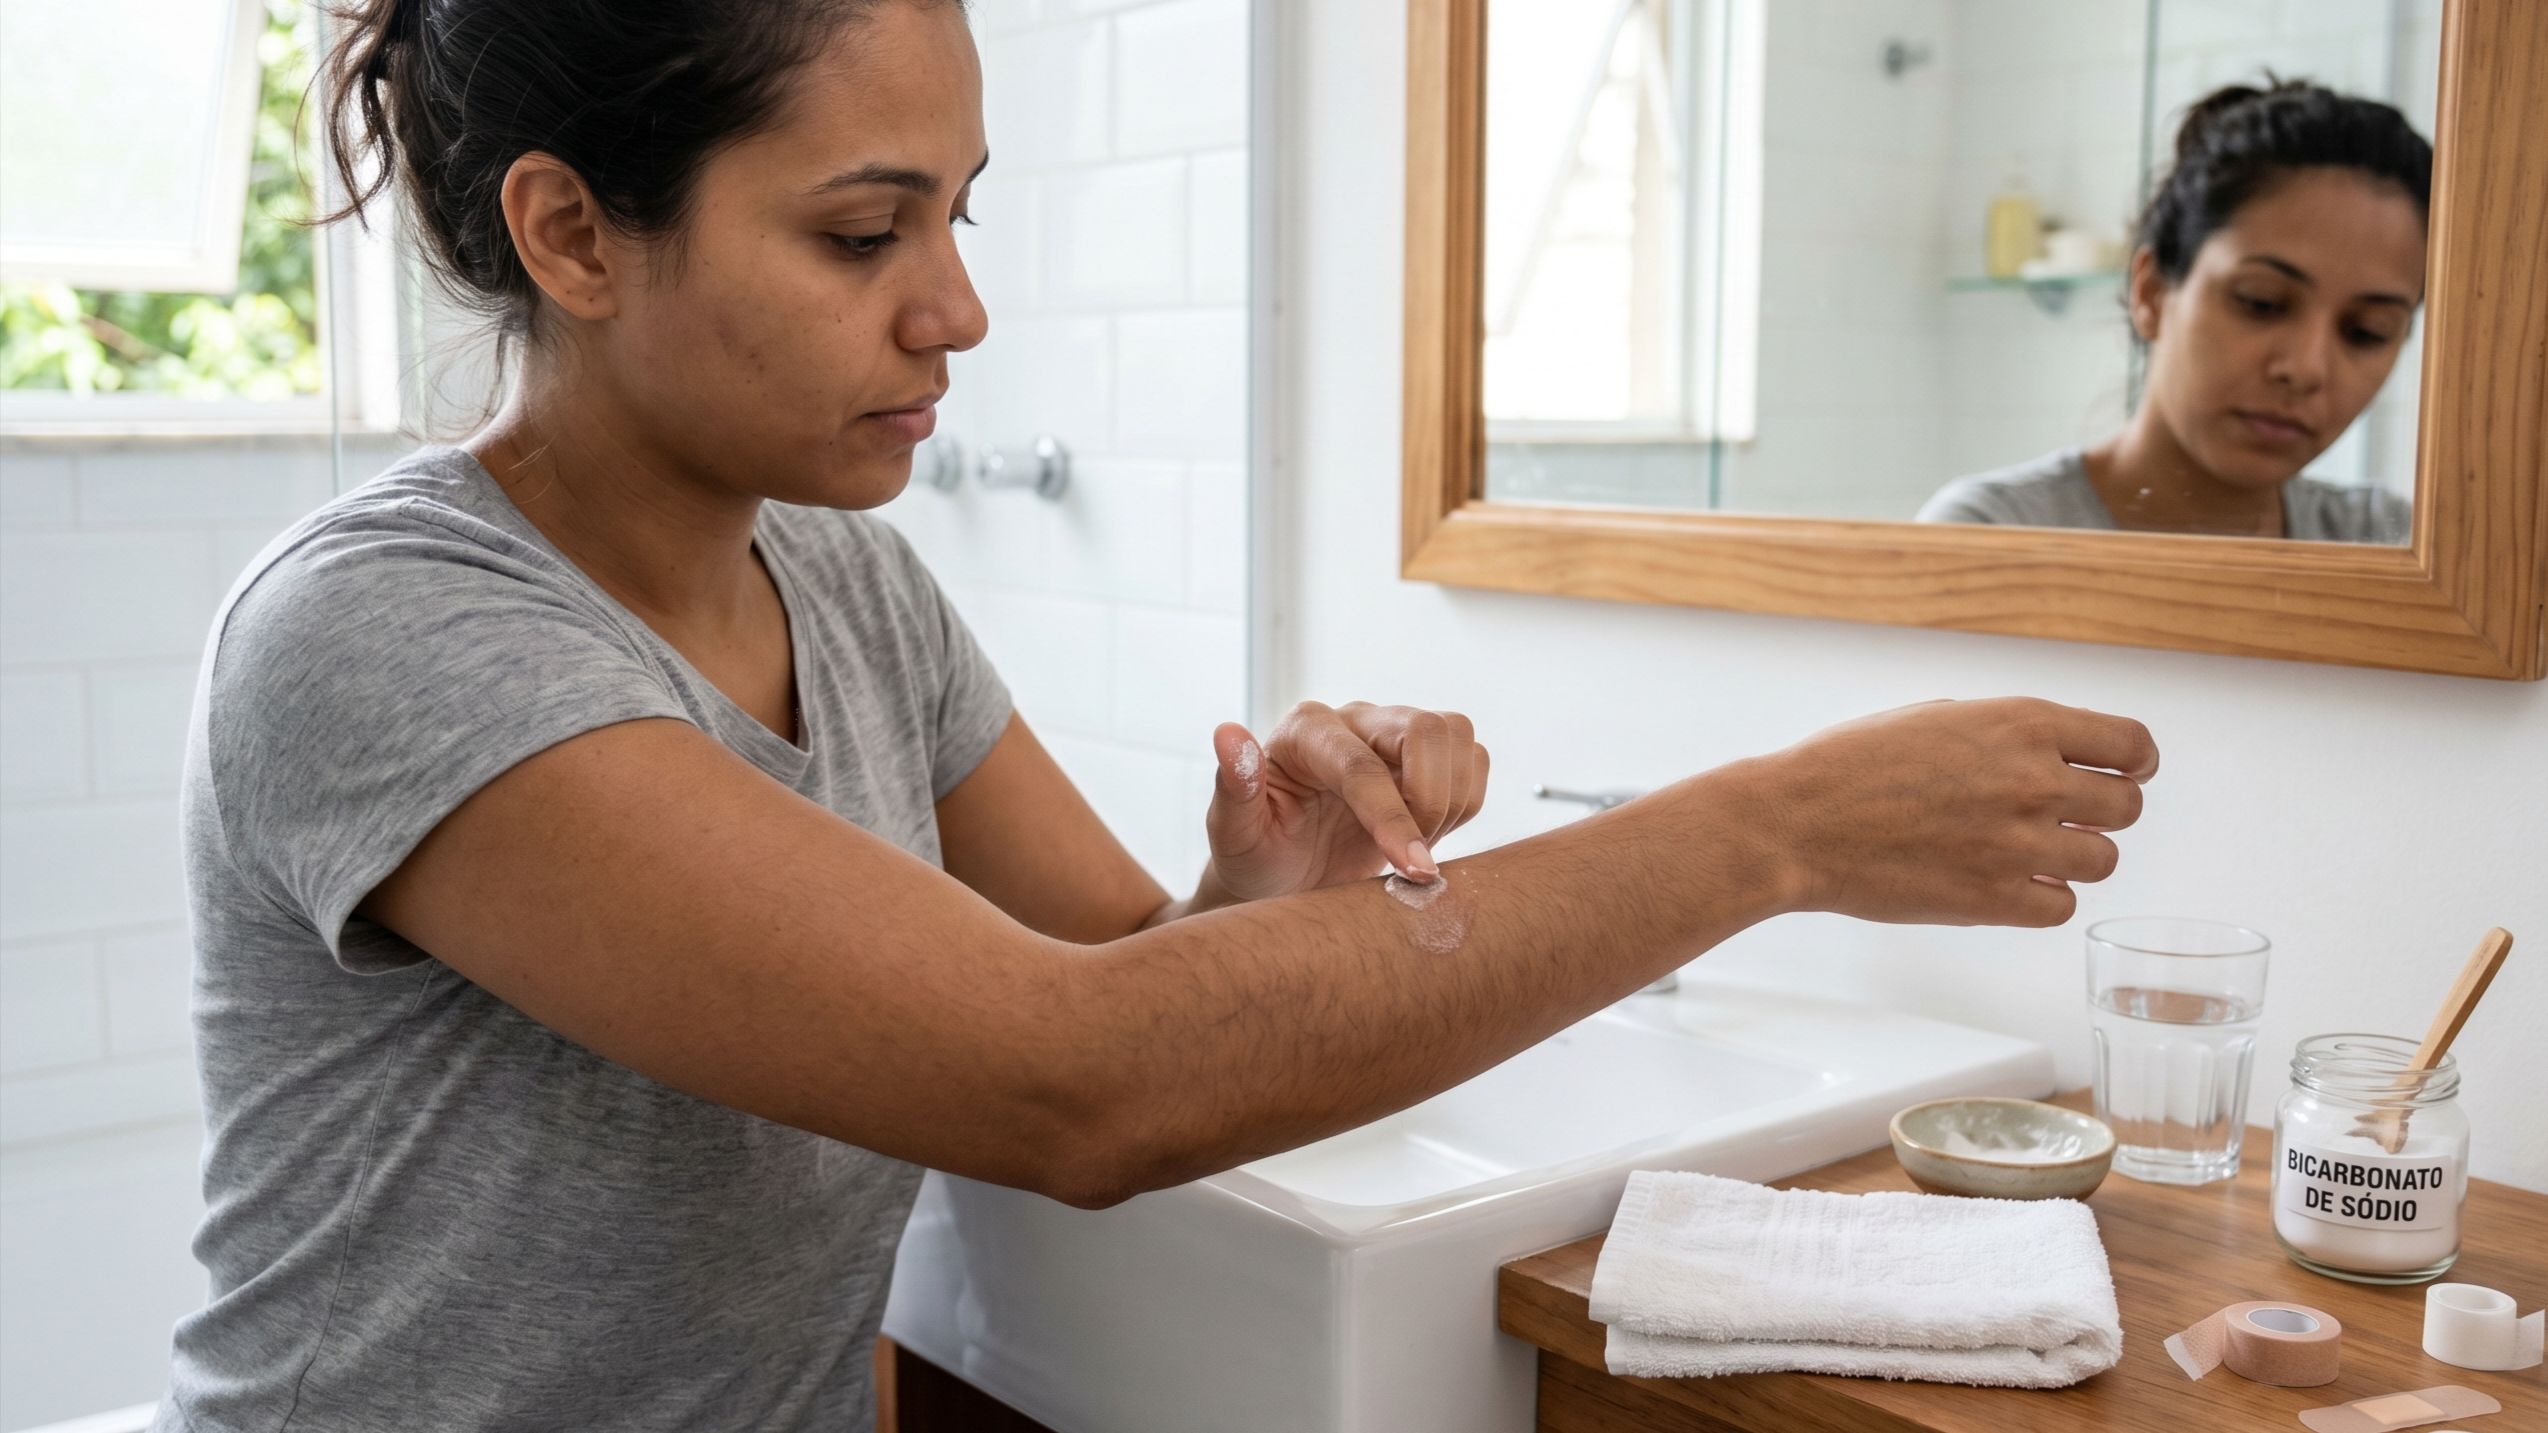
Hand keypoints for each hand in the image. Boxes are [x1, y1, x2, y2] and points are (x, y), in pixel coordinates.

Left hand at [1200, 701, 1490, 901]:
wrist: (1285, 878)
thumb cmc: (1256, 858)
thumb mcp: (1234, 835)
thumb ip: (1233, 786)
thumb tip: (1228, 735)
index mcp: (1304, 732)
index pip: (1361, 765)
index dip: (1392, 819)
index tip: (1413, 870)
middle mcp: (1353, 720)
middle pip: (1425, 728)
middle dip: (1432, 800)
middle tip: (1413, 858)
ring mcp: (1393, 734)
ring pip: (1458, 737)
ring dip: (1453, 800)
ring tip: (1417, 847)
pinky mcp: (1426, 756)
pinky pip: (1474, 762)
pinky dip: (1466, 803)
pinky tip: (1429, 835)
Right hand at [1739, 697, 2158, 927]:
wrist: (1797, 823)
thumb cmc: (1852, 765)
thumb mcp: (1941, 717)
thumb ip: (2010, 732)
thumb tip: (2060, 754)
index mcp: (2023, 724)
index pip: (2133, 745)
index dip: (2135, 762)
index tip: (2125, 773)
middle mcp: (2033, 781)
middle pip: (2127, 807)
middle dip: (2101, 811)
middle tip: (2066, 817)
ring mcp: (2017, 844)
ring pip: (2102, 860)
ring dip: (2073, 856)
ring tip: (2028, 851)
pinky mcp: (1995, 900)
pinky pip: (2061, 906)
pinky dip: (2042, 897)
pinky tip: (2008, 883)